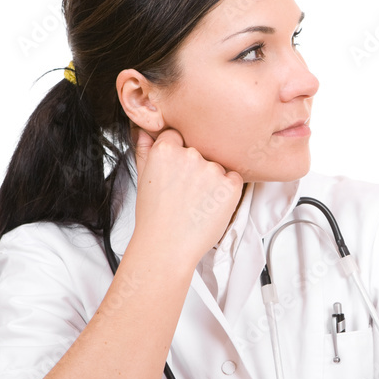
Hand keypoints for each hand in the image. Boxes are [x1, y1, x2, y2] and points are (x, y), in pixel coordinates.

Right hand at [130, 125, 243, 265]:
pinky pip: (234, 179)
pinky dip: (227, 191)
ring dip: (212, 180)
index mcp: (166, 150)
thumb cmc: (154, 219)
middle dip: (196, 168)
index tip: (177, 172)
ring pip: (218, 166)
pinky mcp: (230, 185)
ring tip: (196, 203)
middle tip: (186, 193)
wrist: (167, 247)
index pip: (178, 136)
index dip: (178, 155)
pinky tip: (210, 206)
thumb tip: (145, 132)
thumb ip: (145, 151)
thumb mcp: (143, 179)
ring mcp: (211, 169)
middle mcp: (189, 155)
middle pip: (200, 151)